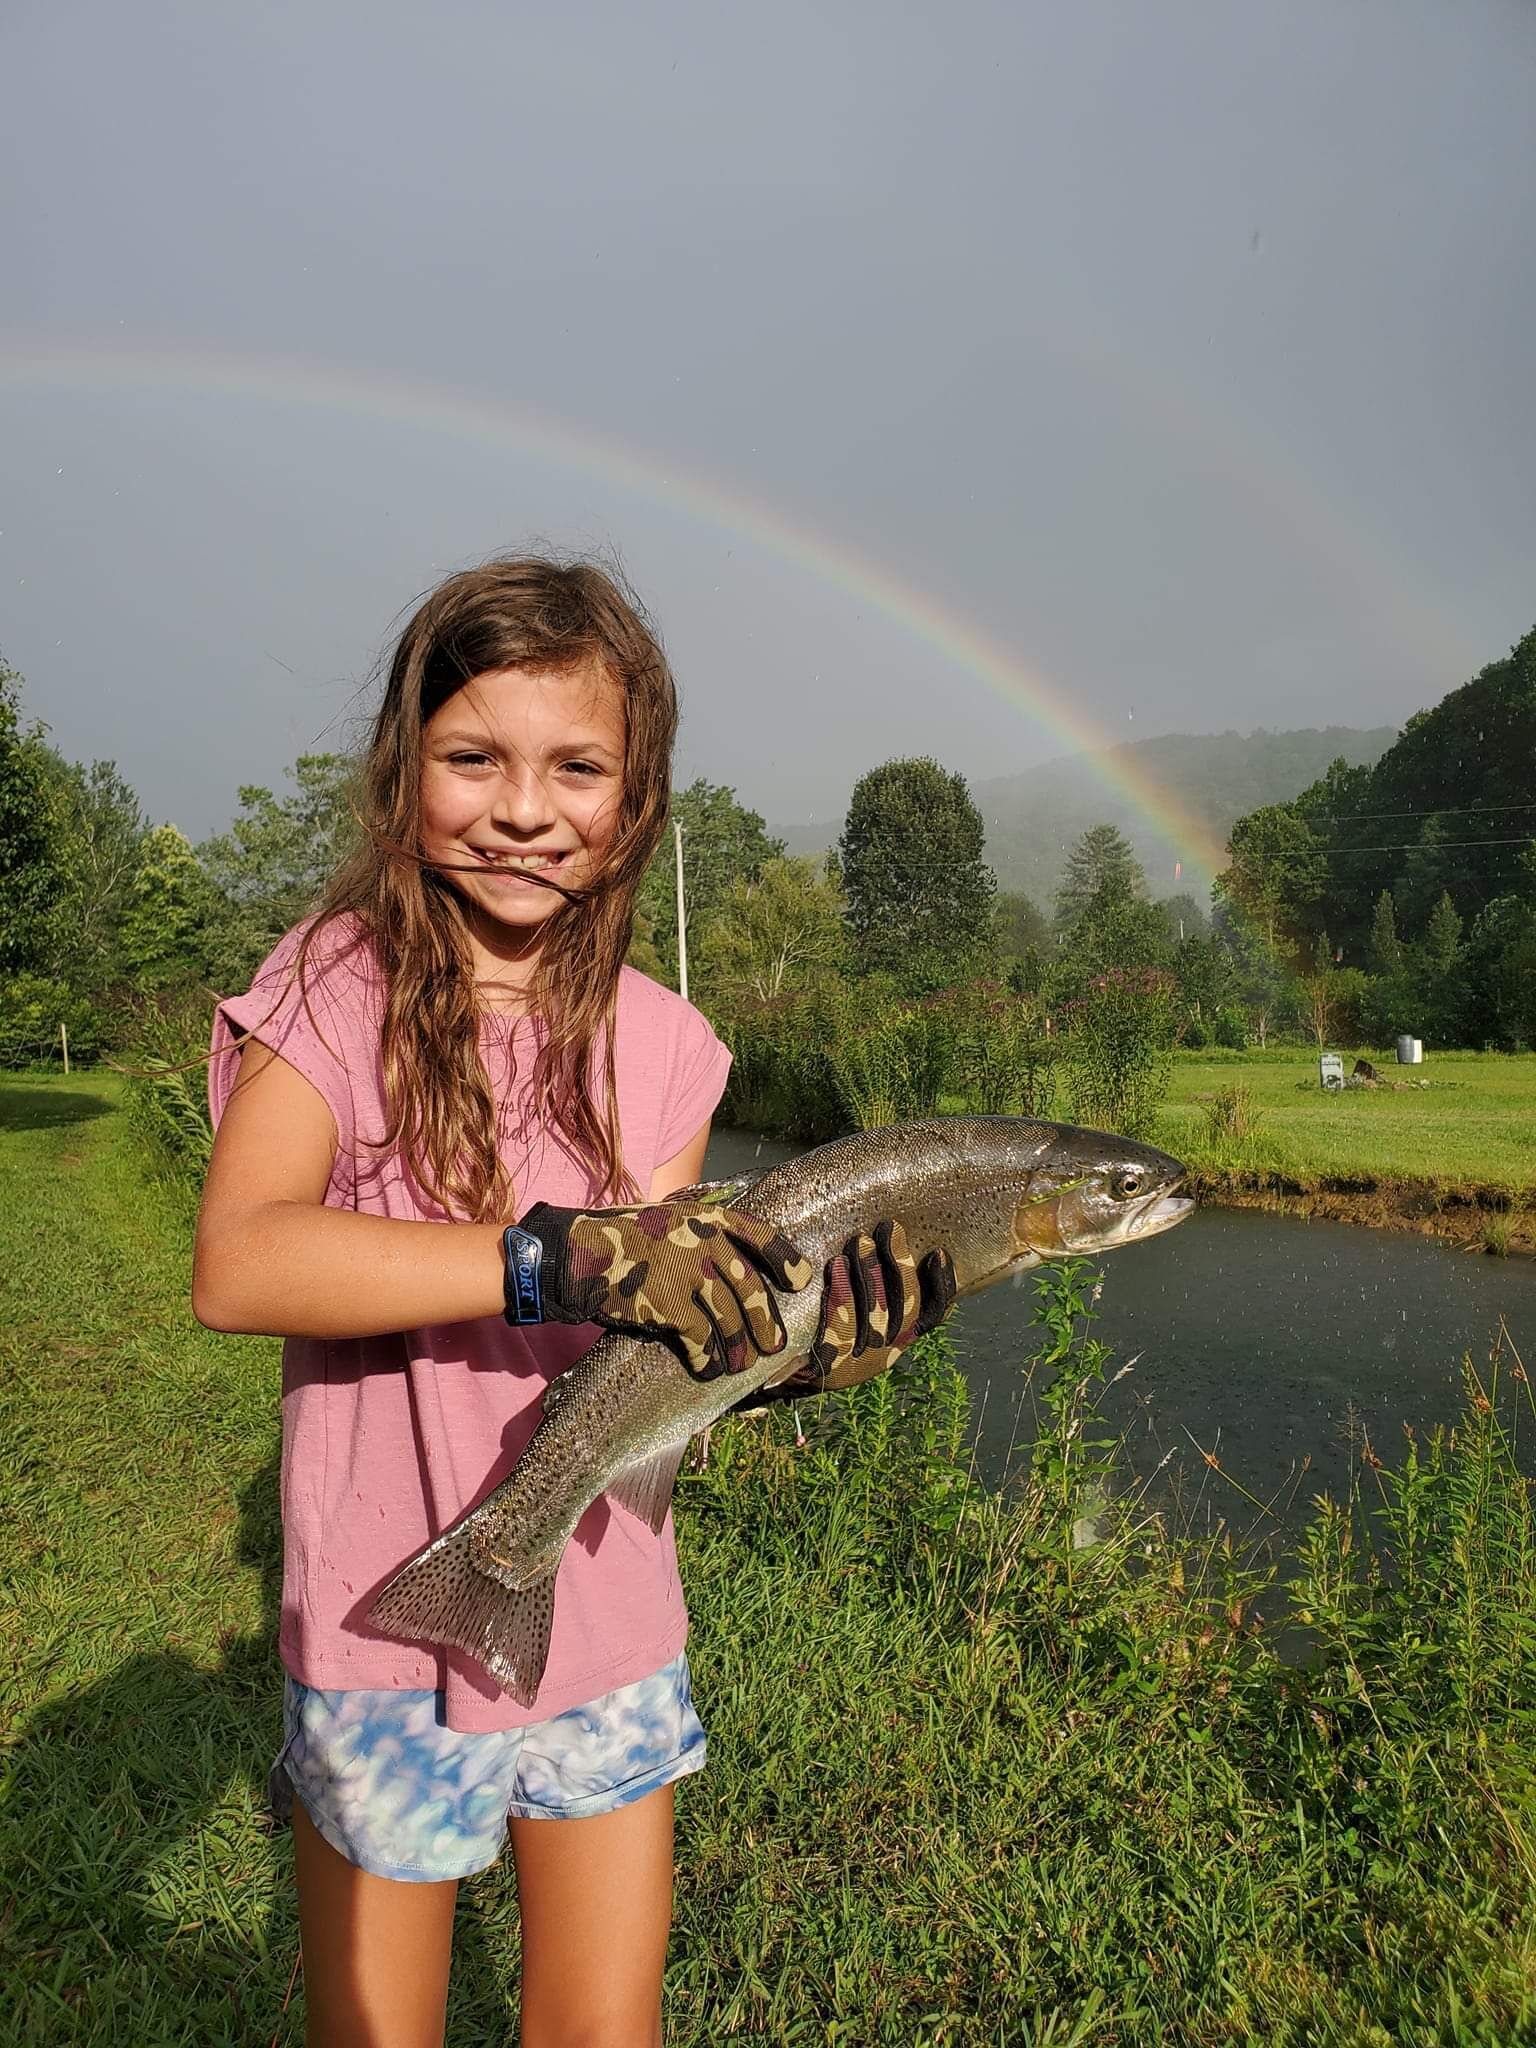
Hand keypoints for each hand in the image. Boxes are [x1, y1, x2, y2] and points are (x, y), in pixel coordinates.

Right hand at [509, 1198, 814, 1378]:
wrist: (579, 1254)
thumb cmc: (623, 1240)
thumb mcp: (669, 1219)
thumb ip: (702, 1238)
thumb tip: (733, 1273)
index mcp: (709, 1218)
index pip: (761, 1235)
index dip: (786, 1259)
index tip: (800, 1280)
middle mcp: (707, 1243)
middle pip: (753, 1289)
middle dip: (766, 1322)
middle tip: (775, 1345)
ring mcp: (692, 1275)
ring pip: (732, 1322)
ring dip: (739, 1350)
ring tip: (740, 1366)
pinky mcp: (673, 1307)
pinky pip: (704, 1341)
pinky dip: (708, 1360)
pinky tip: (706, 1369)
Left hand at [798, 1219, 956, 1392]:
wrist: (773, 1359)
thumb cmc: (816, 1310)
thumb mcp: (853, 1292)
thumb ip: (876, 1274)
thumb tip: (897, 1227)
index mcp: (898, 1336)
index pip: (933, 1315)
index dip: (942, 1286)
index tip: (938, 1253)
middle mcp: (884, 1354)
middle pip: (907, 1313)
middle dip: (900, 1266)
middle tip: (889, 1228)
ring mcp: (856, 1366)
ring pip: (876, 1323)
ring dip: (871, 1276)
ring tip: (860, 1241)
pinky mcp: (826, 1370)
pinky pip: (838, 1333)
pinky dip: (841, 1296)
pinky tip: (835, 1267)